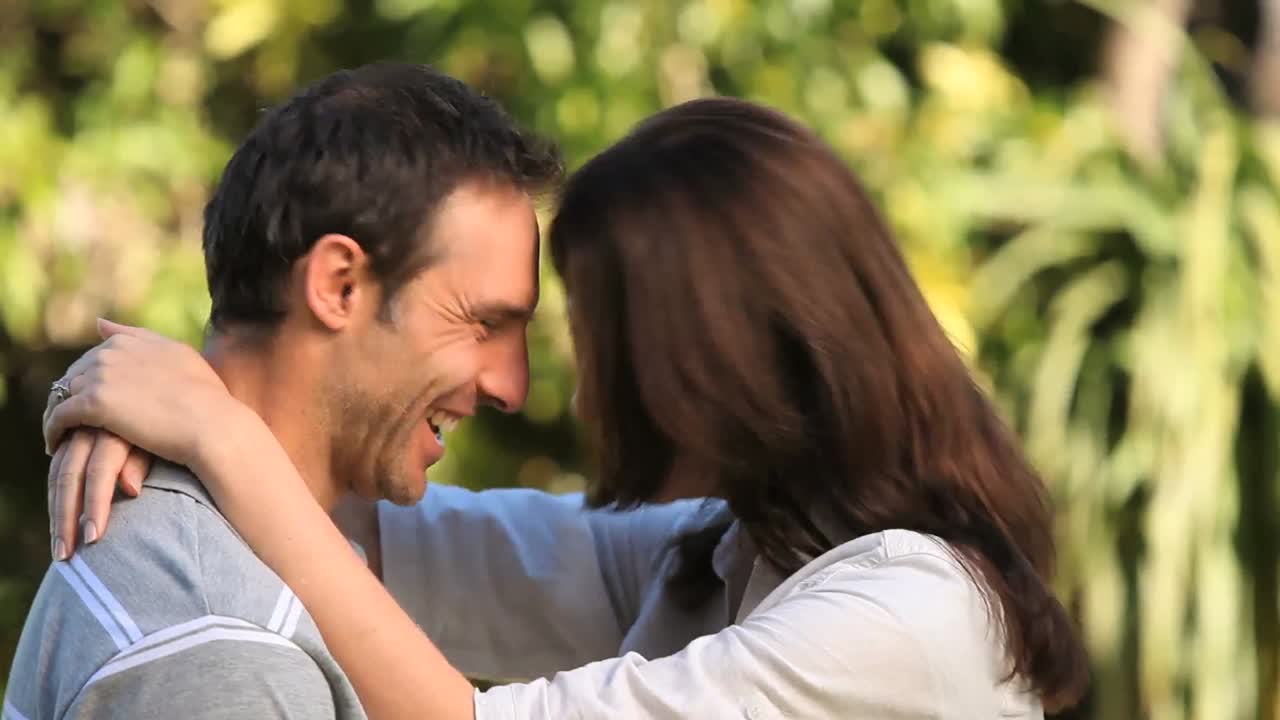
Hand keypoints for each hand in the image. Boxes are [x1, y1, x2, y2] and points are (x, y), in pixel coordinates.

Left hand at [43, 319, 241, 549]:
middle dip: (69, 397)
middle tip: (69, 422)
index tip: (91, 400)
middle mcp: (112, 352)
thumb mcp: (178, 355)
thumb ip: (141, 338)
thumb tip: (99, 324)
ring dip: (57, 414)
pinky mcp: (94, 403)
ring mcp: (101, 376)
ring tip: (60, 435)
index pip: (94, 357)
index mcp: (131, 341)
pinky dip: (52, 431)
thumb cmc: (206, 396)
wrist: (212, 423)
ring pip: (61, 394)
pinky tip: (54, 446)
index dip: (90, 380)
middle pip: (74, 374)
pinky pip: (59, 416)